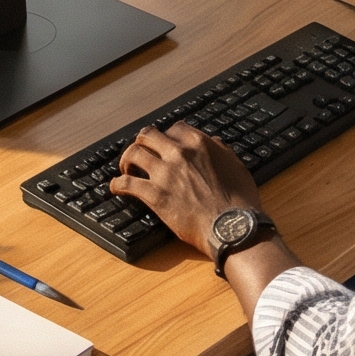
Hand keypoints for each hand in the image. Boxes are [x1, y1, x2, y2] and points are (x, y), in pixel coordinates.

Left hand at [109, 123, 262, 258]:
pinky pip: (127, 184)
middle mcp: (178, 152)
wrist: (232, 227)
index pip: (174, 128)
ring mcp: (165, 173)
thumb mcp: (235, 165)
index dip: (167, 137)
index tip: (164, 145)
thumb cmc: (238, 200)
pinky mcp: (155, 195)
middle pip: (148, 136)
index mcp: (198, 142)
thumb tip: (213, 142)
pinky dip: (117, 185)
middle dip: (142, 143)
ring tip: (126, 169)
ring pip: (134, 154)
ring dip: (126, 160)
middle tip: (141, 153)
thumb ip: (220, 150)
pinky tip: (115, 188)